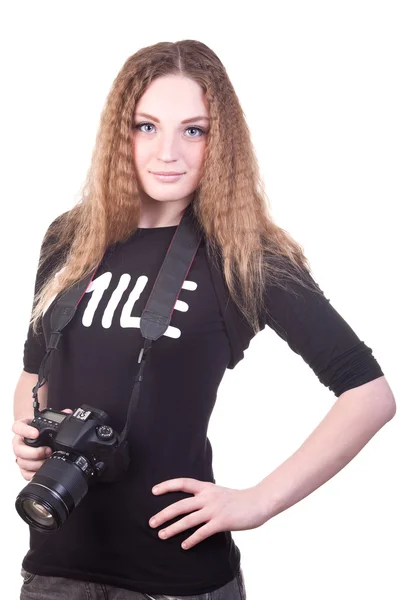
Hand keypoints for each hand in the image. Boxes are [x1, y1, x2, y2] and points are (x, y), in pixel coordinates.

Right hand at [12, 409, 72, 480]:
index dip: (25, 431)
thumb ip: (56, 416)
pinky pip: (24, 472)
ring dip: (35, 463)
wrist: (34, 435)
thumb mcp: (46, 420)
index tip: (36, 433)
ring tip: (47, 460)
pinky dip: (33, 473)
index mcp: (22, 428)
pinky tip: (42, 470)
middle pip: (18, 449)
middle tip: (48, 450)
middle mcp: (19, 442)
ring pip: (21, 462)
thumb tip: (68, 412)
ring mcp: (20, 454)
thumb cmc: (39, 428)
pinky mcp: (23, 465)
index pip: (18, 427)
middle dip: (34, 452)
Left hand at [148, 477, 267, 549]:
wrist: (257, 502)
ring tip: (162, 535)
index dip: (167, 486)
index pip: (182, 483)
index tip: (153, 491)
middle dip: (164, 514)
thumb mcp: (219, 492)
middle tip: (151, 522)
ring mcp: (214, 509)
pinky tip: (184, 545)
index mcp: (206, 487)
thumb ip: (205, 496)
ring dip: (173, 528)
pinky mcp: (221, 522)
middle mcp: (207, 497)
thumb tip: (192, 502)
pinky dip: (191, 539)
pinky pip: (202, 532)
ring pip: (188, 520)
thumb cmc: (238, 499)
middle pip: (180, 505)